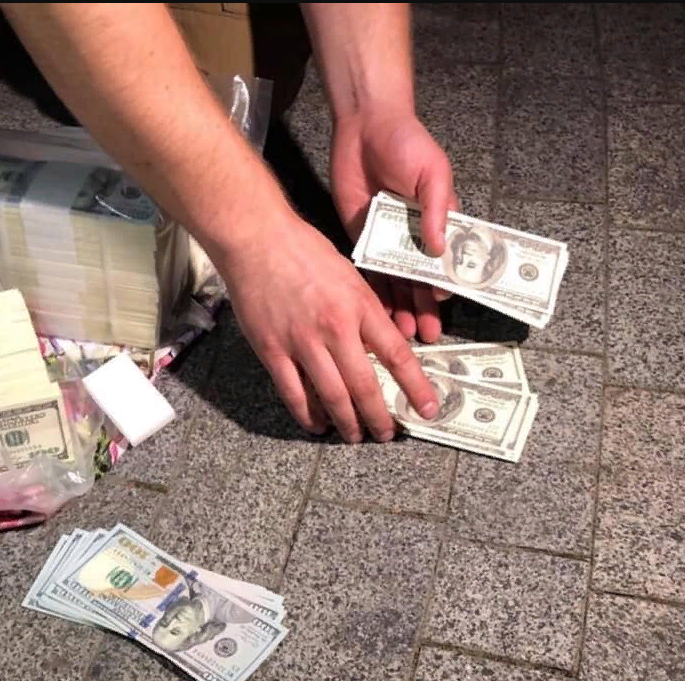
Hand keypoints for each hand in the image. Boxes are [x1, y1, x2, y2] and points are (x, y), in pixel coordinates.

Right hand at [218, 211, 439, 443]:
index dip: (416, 387)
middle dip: (379, 418)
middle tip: (386, 434)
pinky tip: (318, 425)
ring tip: (354, 436)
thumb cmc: (303, 251)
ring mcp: (302, 342)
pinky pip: (294, 394)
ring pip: (331, 397)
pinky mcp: (273, 351)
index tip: (428, 408)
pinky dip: (308, 415)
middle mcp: (334, 328)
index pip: (397, 355)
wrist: (257, 239)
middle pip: (365, 386)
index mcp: (359, 306)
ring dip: (347, 423)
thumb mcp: (349, 277)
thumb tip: (375, 350)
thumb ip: (364, 314)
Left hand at [330, 107, 458, 343]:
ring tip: (404, 335)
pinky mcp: (362, 239)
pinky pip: (369, 273)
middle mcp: (414, 237)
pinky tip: (377, 317)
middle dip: (424, 309)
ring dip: (401, 309)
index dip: (445, 284)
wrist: (365, 127)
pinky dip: (374, 295)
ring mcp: (387, 241)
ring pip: (396, 284)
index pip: (446, 262)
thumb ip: (438, 210)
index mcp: (438, 222)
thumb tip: (440, 248)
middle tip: (427, 336)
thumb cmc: (408, 144)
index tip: (442, 303)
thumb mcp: (433, 174)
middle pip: (421, 281)